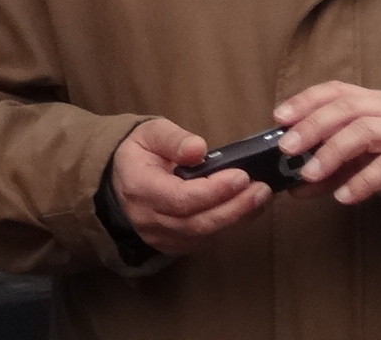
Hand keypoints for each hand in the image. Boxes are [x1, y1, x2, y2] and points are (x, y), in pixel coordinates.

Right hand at [108, 117, 271, 255]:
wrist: (118, 179)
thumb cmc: (138, 152)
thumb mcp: (149, 133)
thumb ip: (173, 139)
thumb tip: (199, 149)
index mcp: (139, 187)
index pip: (181, 198)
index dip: (214, 191)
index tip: (241, 176)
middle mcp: (148, 219)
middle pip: (197, 222)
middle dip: (234, 207)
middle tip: (261, 189)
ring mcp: (160, 237)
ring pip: (205, 235)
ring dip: (237, 218)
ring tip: (260, 197)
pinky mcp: (173, 246)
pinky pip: (205, 240)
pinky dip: (229, 226)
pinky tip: (246, 209)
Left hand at [276, 82, 380, 216]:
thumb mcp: (364, 162)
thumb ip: (331, 170)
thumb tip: (293, 186)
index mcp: (373, 101)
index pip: (335, 91)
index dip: (305, 101)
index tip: (279, 118)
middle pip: (346, 108)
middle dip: (312, 127)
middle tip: (287, 149)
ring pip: (366, 131)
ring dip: (332, 152)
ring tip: (309, 175)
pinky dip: (364, 181)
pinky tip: (345, 196)